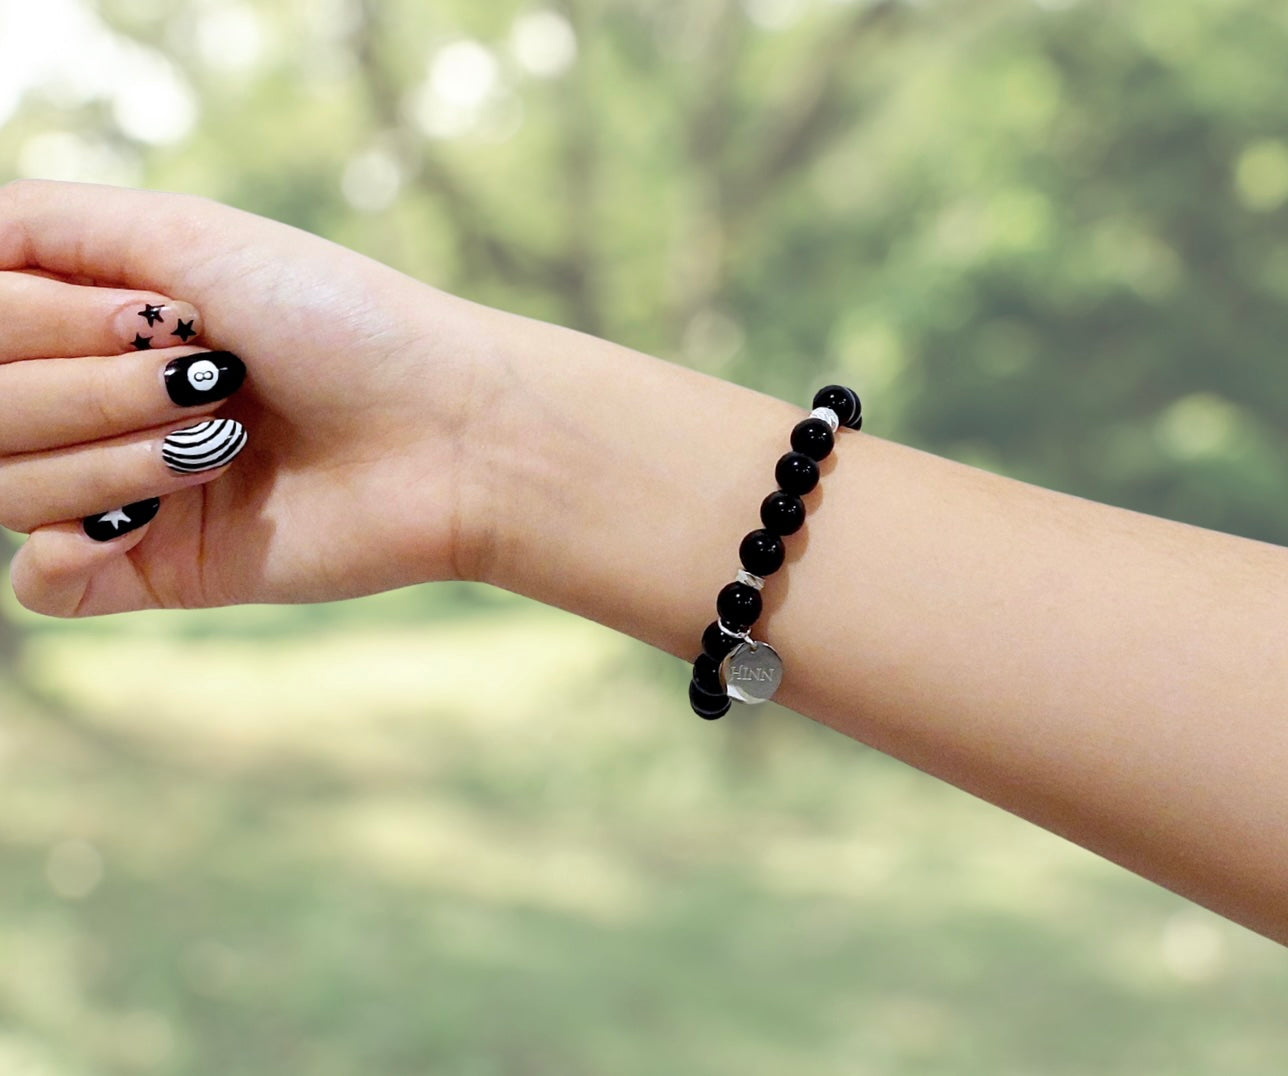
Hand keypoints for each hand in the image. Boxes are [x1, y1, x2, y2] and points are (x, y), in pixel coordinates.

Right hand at [0, 181, 498, 615]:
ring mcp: (123, 488)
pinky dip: (63, 555)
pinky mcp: (160, 570)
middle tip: (208, 377)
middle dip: (88, 390)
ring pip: (3, 487)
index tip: (162, 314)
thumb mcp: (186, 232)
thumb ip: (41, 226)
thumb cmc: (335, 320)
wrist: (446, 432)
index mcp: (94, 322)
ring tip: (219, 441)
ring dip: (107, 459)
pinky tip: (132, 528)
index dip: (39, 326)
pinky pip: (43, 586)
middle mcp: (97, 400)